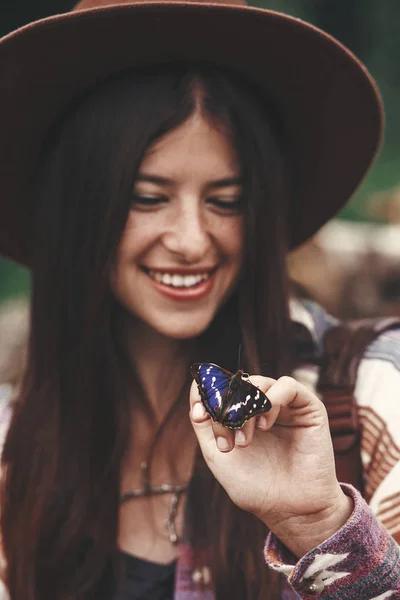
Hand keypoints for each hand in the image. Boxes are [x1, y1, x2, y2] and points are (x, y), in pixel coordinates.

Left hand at [189, 375, 353, 556]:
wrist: (290, 511)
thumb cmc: (255, 486)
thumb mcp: (217, 454)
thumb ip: (205, 424)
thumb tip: (196, 391)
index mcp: (242, 414)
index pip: (222, 386)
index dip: (207, 393)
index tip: (199, 415)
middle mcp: (263, 406)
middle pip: (238, 383)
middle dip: (226, 408)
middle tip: (225, 439)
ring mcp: (286, 405)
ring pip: (259, 383)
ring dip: (246, 409)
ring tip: (244, 441)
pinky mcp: (308, 407)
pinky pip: (287, 385)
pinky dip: (271, 400)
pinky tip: (265, 425)